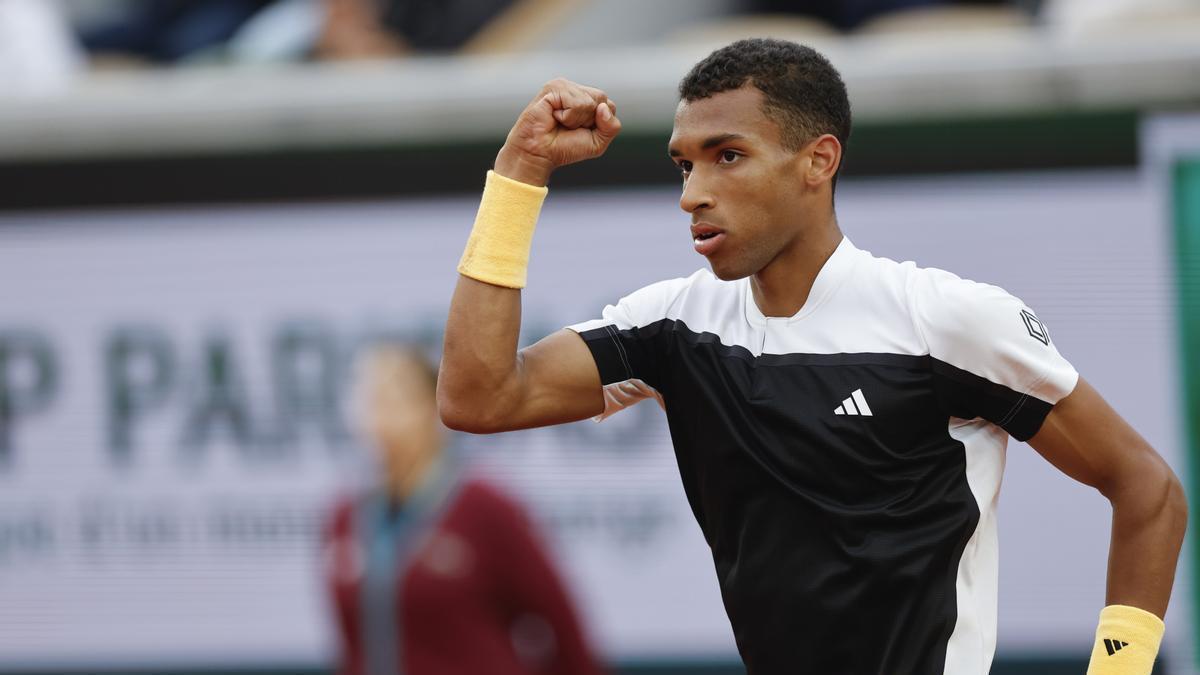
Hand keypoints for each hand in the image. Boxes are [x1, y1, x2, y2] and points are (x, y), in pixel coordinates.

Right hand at [494, 78, 621, 186]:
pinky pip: (576, 103)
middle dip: (589, 121)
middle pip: (602, 99)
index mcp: (587, 99)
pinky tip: (554, 117)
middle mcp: (576, 89)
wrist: (539, 154)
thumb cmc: (564, 148)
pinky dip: (568, 117)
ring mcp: (564, 86)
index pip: (609, 106)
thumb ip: (611, 127)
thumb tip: (603, 108)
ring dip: (576, 120)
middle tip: (568, 127)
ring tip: (559, 122)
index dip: (599, 125)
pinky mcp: (553, 87)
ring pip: (590, 101)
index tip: (580, 131)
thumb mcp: (597, 143)